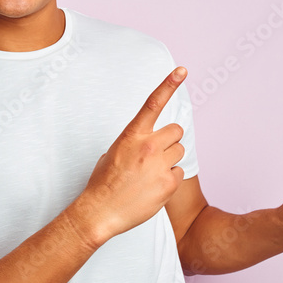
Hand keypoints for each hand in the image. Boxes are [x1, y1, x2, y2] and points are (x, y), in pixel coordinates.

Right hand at [76, 67, 188, 242]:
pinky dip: (169, 180)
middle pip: (176, 130)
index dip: (169, 84)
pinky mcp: (168, 184)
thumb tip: (150, 140)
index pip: (153, 103)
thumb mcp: (114, 152)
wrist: (100, 212)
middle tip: (155, 154)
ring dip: (169, 160)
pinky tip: (152, 188)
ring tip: (150, 174)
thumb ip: (135, 141)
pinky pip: (179, 173)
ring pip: (179, 152)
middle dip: (169, 140)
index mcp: (132, 135)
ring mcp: (159, 165)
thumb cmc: (104, 181)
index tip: (182, 70)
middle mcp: (148, 146)